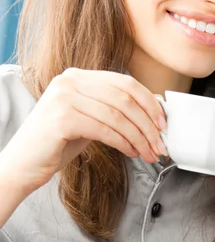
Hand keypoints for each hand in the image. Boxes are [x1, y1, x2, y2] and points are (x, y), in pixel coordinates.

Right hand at [0, 68, 167, 193]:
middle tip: (160, 144)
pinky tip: (131, 152)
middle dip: (148, 123)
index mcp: (78, 76)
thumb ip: (112, 109)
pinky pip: (105, 130)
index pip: (125, 83)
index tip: (163, 123)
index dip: (149, 102)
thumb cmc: (58, 143)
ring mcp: (64, 97)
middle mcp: (69, 81)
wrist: (23, 164)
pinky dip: (124, 142)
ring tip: (149, 153)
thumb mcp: (89, 118)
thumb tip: (152, 115)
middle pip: (124, 98)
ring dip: (139, 137)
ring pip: (118, 115)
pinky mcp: (61, 119)